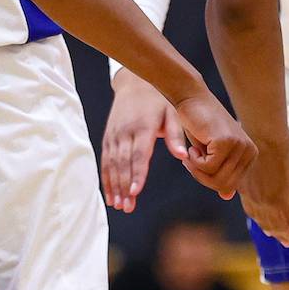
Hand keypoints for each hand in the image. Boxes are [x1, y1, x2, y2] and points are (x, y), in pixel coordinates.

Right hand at [101, 70, 189, 212]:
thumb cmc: (159, 100)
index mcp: (143, 127)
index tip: (136, 191)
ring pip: (111, 164)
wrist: (135, 82)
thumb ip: (176, 135)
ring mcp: (114, 135)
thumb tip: (183, 156)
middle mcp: (125, 132)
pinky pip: (104, 160)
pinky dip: (106, 178)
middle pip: (123, 163)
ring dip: (114, 186)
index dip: (137, 174)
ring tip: (118, 205)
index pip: (139, 154)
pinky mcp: (107, 137)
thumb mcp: (172, 113)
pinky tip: (110, 194)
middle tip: (127, 207)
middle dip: (124, 186)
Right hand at [173, 93, 256, 198]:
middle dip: (202, 177)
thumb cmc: (199, 126)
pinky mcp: (226, 142)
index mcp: (250, 155)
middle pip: (224, 185)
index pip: (231, 185)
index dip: (208, 180)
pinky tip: (192, 147)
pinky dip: (194, 161)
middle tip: (190, 161)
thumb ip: (221, 172)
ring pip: (216, 179)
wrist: (191, 99)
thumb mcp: (211, 154)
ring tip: (191, 154)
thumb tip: (227, 196)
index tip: (197, 164)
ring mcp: (240, 146)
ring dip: (196, 170)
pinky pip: (208, 167)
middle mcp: (249, 151)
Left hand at [240, 137, 288, 249]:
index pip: (254, 213)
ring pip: (280, 225)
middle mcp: (255, 199)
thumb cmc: (257, 140)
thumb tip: (248, 171)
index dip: (264, 224)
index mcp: (246, 190)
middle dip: (278, 235)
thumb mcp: (247, 161)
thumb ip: (249, 173)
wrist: (264, 135)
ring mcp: (268, 201)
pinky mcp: (282, 198)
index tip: (270, 232)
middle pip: (267, 223)